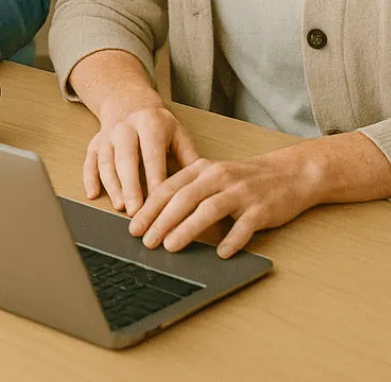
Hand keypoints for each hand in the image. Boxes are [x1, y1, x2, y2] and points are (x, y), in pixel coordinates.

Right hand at [85, 90, 199, 216]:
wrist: (128, 101)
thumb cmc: (158, 124)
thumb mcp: (178, 133)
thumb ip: (190, 158)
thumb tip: (203, 185)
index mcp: (149, 123)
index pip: (152, 154)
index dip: (155, 178)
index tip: (161, 201)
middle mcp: (125, 128)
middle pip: (125, 158)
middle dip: (130, 186)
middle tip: (136, 211)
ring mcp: (107, 135)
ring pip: (106, 161)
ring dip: (112, 185)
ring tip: (120, 207)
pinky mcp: (95, 143)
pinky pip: (89, 161)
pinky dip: (89, 178)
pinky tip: (92, 194)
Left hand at [128, 147, 319, 257]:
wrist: (288, 174)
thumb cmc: (243, 180)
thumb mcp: (212, 177)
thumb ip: (189, 191)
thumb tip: (158, 218)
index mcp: (202, 169)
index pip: (169, 188)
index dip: (149, 208)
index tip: (134, 226)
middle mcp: (218, 177)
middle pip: (183, 198)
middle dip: (161, 221)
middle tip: (147, 240)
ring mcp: (240, 192)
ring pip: (208, 210)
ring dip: (187, 229)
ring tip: (170, 246)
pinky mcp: (261, 209)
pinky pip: (244, 226)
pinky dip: (232, 239)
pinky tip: (220, 253)